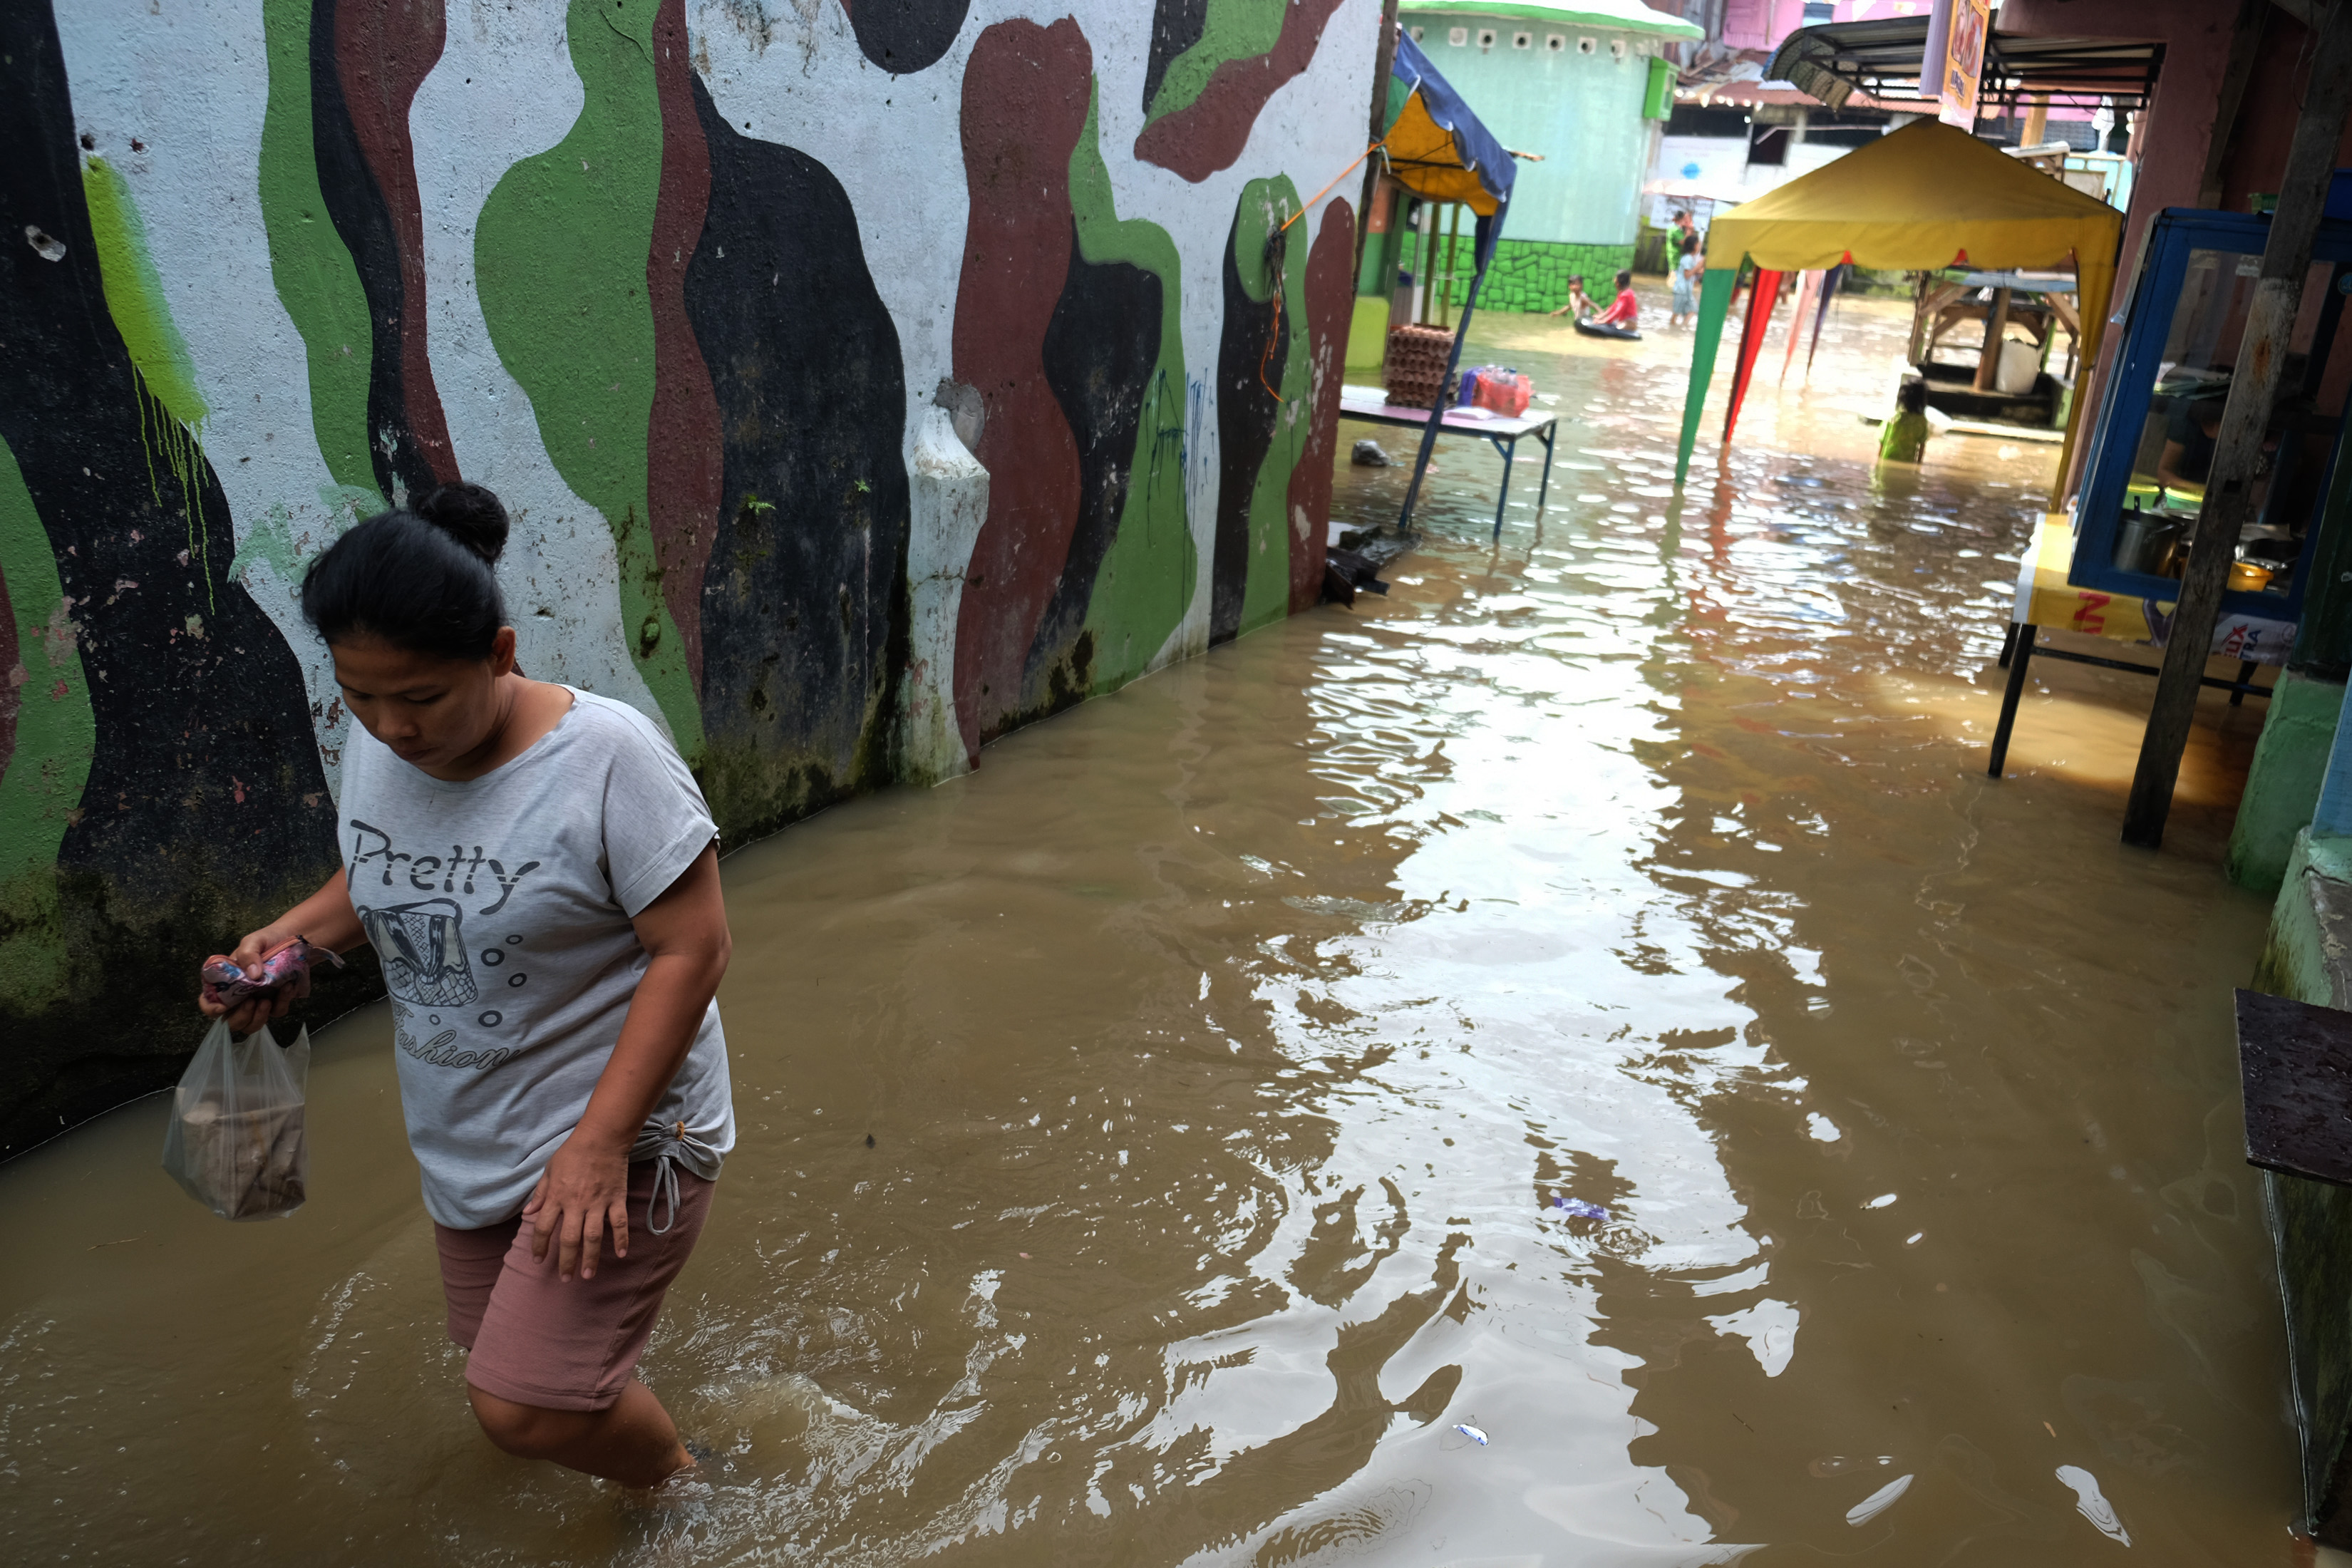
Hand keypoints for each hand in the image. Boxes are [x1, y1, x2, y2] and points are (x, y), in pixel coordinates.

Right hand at [196, 928, 295, 1035]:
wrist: (294, 939)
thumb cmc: (267, 940)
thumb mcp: (253, 941)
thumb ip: (248, 954)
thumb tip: (253, 975)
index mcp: (225, 982)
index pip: (209, 1002)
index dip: (210, 1008)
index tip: (222, 1007)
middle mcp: (238, 995)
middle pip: (230, 1021)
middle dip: (239, 1017)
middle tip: (251, 1002)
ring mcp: (258, 1001)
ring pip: (251, 1025)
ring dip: (258, 1018)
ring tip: (266, 1001)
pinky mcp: (277, 1002)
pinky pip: (277, 1012)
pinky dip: (282, 1003)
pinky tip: (287, 987)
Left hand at [524, 1135, 630, 1281]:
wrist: (601, 1137)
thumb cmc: (572, 1152)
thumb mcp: (549, 1170)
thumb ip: (540, 1193)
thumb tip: (528, 1213)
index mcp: (557, 1197)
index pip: (543, 1228)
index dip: (540, 1246)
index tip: (538, 1260)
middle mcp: (576, 1204)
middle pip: (569, 1239)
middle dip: (566, 1261)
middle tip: (566, 1279)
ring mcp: (598, 1203)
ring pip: (593, 1236)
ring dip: (590, 1257)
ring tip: (587, 1275)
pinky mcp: (616, 1199)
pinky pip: (619, 1222)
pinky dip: (621, 1238)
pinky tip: (621, 1253)